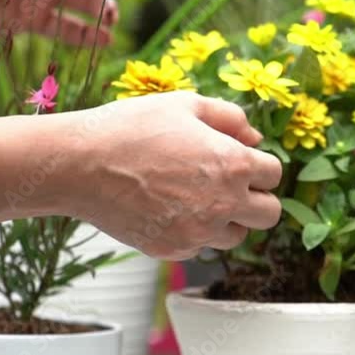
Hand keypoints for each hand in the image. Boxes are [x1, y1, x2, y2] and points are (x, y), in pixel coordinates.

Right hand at [60, 92, 282, 259]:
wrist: (80, 165)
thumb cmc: (131, 128)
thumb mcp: (184, 105)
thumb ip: (229, 118)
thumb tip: (254, 137)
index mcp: (233, 165)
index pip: (274, 174)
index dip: (258, 165)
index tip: (239, 160)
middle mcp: (223, 204)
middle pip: (269, 214)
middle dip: (256, 198)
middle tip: (229, 185)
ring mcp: (198, 232)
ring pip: (236, 236)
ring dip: (226, 219)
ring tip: (195, 196)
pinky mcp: (173, 250)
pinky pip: (200, 246)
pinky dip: (193, 231)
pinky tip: (168, 207)